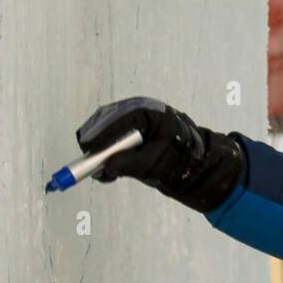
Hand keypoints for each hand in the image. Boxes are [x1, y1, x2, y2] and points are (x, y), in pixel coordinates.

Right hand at [74, 96, 243, 211]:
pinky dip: (105, 152)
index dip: (102, 136)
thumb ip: (132, 164)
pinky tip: (110, 170)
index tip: (90, 152)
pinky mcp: (126, 130)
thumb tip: (107, 166)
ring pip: (104, 129)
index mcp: (149, 112)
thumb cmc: (179, 159)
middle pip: (105, 121)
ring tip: (104, 172)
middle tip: (93, 165)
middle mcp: (137, 110)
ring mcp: (130, 118)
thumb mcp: (156, 164)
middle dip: (97, 143)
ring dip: (99, 149)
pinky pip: (108, 137)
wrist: (193, 162)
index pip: (118, 119)